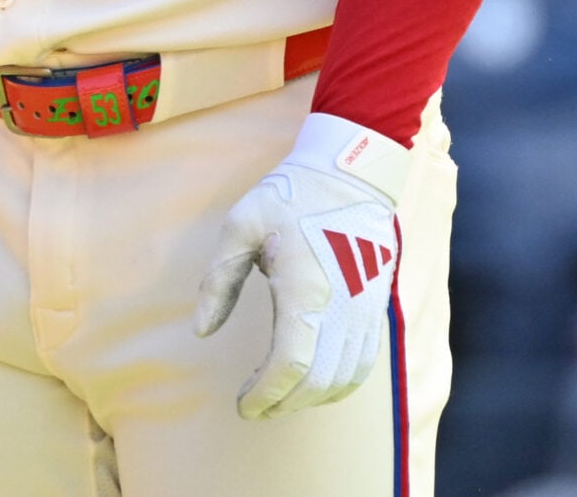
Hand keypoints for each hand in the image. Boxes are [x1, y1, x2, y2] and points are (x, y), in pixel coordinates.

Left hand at [191, 113, 410, 418]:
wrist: (351, 171)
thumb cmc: (292, 194)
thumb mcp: (242, 225)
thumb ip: (219, 280)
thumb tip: (202, 330)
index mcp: (305, 288)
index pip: (290, 365)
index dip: (265, 394)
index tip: (243, 404)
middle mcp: (342, 306)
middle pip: (318, 382)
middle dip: (284, 403)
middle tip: (255, 405)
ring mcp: (364, 308)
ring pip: (344, 379)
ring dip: (310, 398)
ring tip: (279, 395)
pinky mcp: (375, 306)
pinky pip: (362, 363)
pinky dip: (338, 384)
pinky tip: (312, 380)